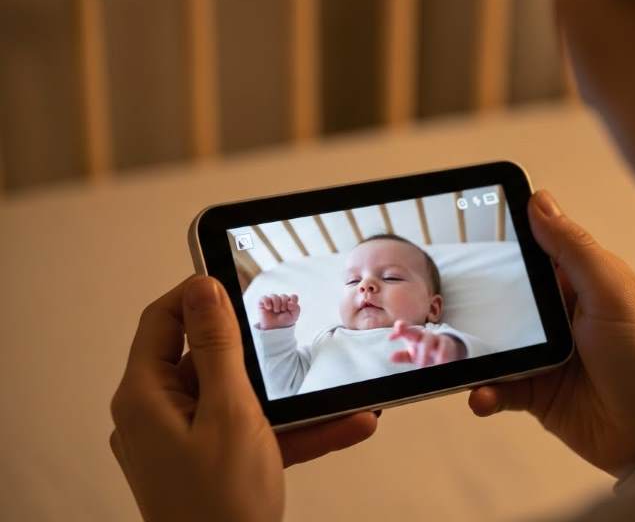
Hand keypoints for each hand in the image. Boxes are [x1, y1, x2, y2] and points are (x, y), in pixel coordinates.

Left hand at [110, 276, 377, 521]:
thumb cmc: (217, 510)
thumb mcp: (228, 413)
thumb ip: (217, 347)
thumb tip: (204, 289)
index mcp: (146, 397)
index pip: (162, 321)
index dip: (198, 294)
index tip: (239, 280)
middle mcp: (157, 416)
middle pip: (206, 359)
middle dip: (263, 353)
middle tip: (298, 335)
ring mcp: (183, 443)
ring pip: (239, 399)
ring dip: (291, 398)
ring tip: (339, 393)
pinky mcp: (210, 465)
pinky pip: (252, 433)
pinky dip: (293, 430)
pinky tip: (344, 425)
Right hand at [258, 293, 299, 329]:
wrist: (274, 328)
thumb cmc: (284, 321)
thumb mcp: (294, 316)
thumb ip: (296, 308)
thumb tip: (290, 303)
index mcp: (289, 302)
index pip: (293, 296)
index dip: (293, 301)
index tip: (290, 308)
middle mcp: (280, 299)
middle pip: (284, 296)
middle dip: (284, 304)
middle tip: (282, 311)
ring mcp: (271, 300)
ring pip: (274, 296)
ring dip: (276, 304)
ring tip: (276, 311)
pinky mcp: (262, 303)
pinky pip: (264, 297)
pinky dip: (267, 302)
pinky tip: (269, 308)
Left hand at [388, 320, 466, 365]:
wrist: (445, 350)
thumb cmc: (425, 351)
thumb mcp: (413, 355)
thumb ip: (402, 356)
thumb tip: (391, 357)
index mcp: (414, 336)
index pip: (405, 330)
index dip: (398, 331)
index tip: (390, 338)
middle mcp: (424, 334)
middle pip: (415, 331)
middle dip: (408, 331)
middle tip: (400, 335)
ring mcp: (435, 337)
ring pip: (429, 338)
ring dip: (424, 351)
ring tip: (421, 365)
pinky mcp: (446, 343)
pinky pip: (444, 346)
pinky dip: (441, 355)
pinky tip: (438, 363)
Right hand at [468, 190, 634, 477]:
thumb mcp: (613, 293)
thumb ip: (574, 248)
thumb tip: (539, 200)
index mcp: (585, 283)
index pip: (540, 250)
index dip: (508, 240)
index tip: (470, 229)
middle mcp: (565, 316)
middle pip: (509, 298)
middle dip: (480, 301)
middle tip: (447, 301)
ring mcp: (549, 355)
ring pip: (497, 343)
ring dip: (477, 351)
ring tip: (455, 354)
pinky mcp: (539, 393)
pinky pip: (500, 387)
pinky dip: (486, 391)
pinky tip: (481, 394)